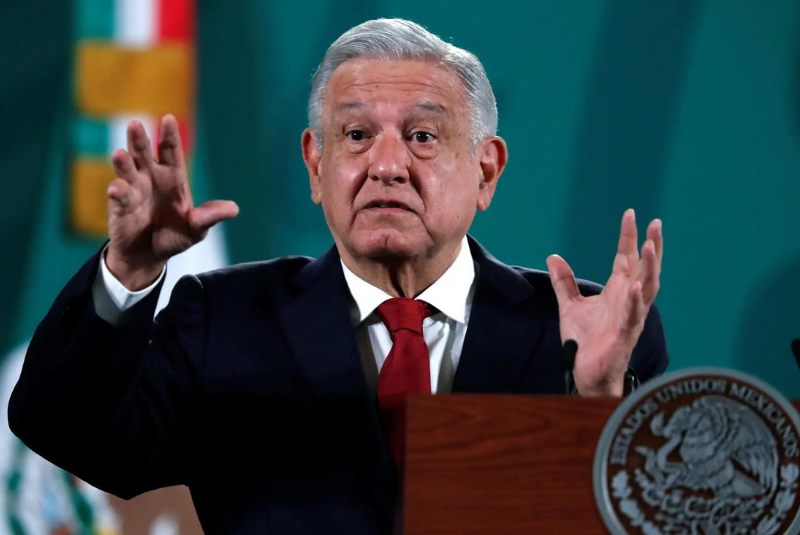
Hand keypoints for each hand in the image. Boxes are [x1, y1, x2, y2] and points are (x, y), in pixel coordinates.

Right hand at [106, 115, 238, 289]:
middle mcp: (151, 178)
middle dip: (139, 140)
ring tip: (120, 155)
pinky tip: (117, 189)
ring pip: (127, 170)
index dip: (169, 135)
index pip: (170, 151)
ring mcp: (133, 190)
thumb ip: (210, 216)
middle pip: (144, 154)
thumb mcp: (197, 229)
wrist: (149, 256)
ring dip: (123, 162)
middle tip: (135, 124)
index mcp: (172, 177)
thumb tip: (234, 209)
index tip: (168, 118)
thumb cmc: (174, 236)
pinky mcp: (120, 207)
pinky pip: (119, 197)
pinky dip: (118, 192)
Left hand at [546, 209, 662, 395]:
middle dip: (652, 246)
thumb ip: (564, 282)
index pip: (625, 258)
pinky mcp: (625, 333)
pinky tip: (636, 287)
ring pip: (647, 288)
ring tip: (651, 247)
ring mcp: (630, 316)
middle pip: (644, 268)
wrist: (587, 371)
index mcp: (617, 290)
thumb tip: (553, 256)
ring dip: (650, 268)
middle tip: (656, 223)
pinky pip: (633, 315)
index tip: (630, 214)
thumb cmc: (585, 341)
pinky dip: (636, 301)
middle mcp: (628, 299)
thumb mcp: (570, 305)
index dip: (629, 237)